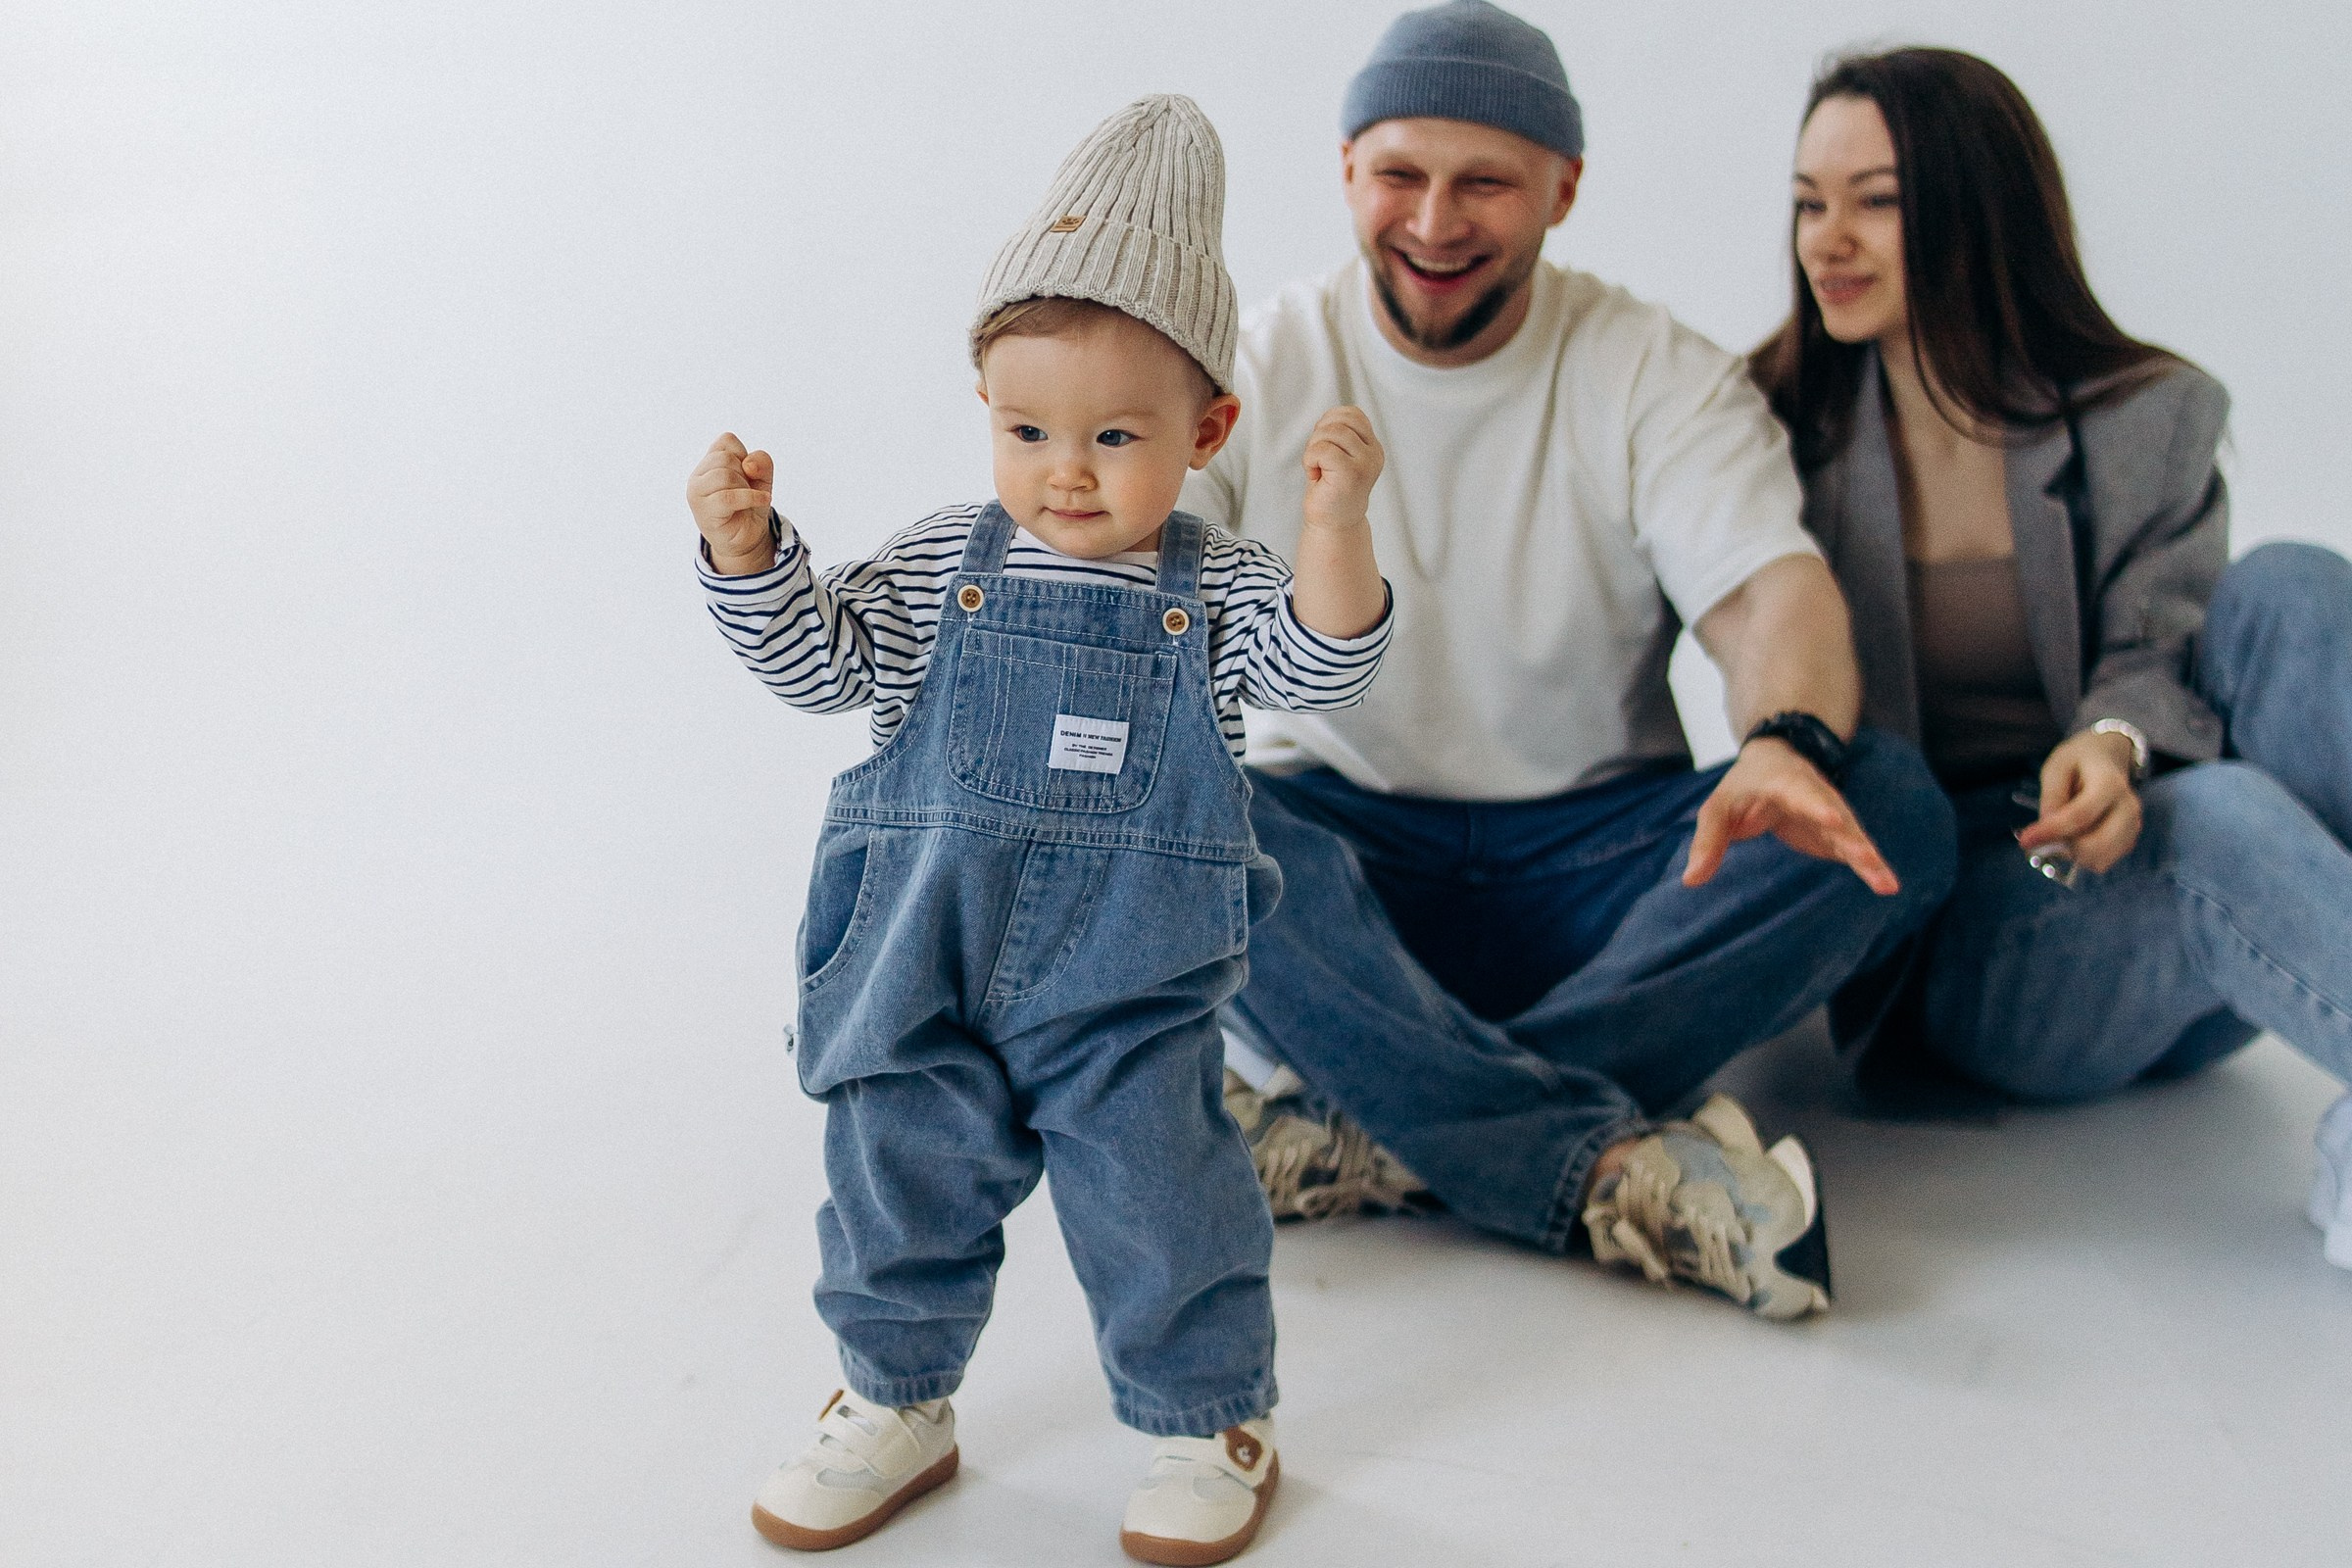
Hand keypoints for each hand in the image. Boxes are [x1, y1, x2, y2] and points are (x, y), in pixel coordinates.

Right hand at [688, 432, 776, 573]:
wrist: (747, 538)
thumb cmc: (750, 505)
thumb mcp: (762, 478)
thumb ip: (761, 462)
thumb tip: (748, 464)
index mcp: (708, 463)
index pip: (726, 440)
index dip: (744, 455)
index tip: (746, 474)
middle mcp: (697, 476)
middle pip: (725, 458)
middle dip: (744, 474)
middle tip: (746, 491)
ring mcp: (696, 493)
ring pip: (724, 475)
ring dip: (745, 487)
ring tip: (747, 499)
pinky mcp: (703, 511)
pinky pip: (728, 497)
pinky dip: (750, 498)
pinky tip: (763, 501)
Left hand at [1301, 406, 1382, 531]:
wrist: (1333, 525)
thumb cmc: (1331, 491)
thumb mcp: (1340, 456)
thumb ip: (1341, 434)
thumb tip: (1331, 416)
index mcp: (1373, 447)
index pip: (1353, 414)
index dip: (1330, 422)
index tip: (1325, 446)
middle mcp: (1374, 454)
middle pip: (1341, 421)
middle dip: (1319, 435)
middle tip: (1317, 458)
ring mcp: (1365, 464)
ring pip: (1331, 432)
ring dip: (1313, 448)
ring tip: (1317, 467)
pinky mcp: (1351, 474)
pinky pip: (1322, 449)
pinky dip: (1310, 459)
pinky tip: (1315, 475)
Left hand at [1685, 737, 1900, 894]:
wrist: (1774, 765)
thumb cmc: (1744, 788)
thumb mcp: (1718, 808)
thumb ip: (1707, 841)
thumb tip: (1690, 880)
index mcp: (1786, 783)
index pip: (1803, 793)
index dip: (1817, 806)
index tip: (1833, 818)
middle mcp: (1816, 797)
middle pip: (1837, 817)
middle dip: (1852, 838)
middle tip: (1866, 857)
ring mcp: (1831, 815)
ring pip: (1853, 836)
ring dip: (1868, 859)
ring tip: (1887, 884)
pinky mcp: (1836, 835)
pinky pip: (1855, 851)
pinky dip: (1870, 867)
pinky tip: (1887, 886)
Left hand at [2017, 729, 2141, 874]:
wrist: (2107, 759)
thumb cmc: (2078, 761)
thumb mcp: (2056, 767)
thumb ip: (2051, 796)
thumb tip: (2046, 827)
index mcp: (2110, 784)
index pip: (2080, 816)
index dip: (2051, 832)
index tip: (2025, 840)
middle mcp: (2128, 808)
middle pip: (2096, 846)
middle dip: (2064, 848)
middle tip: (2042, 837)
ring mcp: (2132, 826)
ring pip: (2100, 860)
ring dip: (2073, 855)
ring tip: (2060, 833)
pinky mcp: (2128, 840)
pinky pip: (2102, 861)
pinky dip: (2083, 857)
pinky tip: (2075, 837)